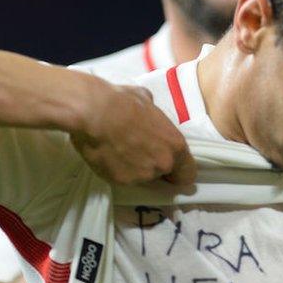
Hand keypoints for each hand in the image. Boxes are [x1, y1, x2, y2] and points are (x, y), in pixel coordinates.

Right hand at [71, 81, 196, 185]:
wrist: (94, 113)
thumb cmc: (123, 102)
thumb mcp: (147, 101)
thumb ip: (154, 115)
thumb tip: (149, 111)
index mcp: (175, 146)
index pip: (188, 173)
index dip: (178, 171)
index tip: (169, 168)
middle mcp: (163, 164)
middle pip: (163, 174)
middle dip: (153, 166)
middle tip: (137, 152)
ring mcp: (143, 176)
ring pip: (142, 177)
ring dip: (133, 167)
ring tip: (118, 150)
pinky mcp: (121, 181)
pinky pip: (122, 178)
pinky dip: (116, 169)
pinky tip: (107, 155)